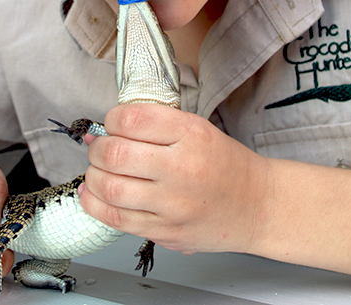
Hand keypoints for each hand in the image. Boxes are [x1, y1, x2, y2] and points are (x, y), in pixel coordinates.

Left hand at [80, 103, 268, 254]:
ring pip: (110, 188)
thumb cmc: (227, 167)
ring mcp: (173, 204)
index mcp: (191, 135)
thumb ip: (156, 125)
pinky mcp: (166, 231)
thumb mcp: (199, 129)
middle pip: (115, 154)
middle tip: (100, 147)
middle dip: (97, 148)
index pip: (132, 119)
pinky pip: (116, 219)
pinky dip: (94, 204)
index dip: (112, 119)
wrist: (257, 206)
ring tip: (98, 171)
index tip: (112, 123)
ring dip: (93, 176)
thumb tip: (105, 129)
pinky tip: (93, 194)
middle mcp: (182, 169)